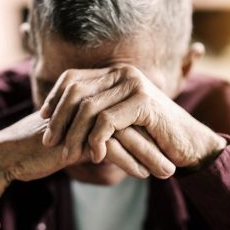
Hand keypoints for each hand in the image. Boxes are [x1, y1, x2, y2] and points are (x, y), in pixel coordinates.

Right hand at [0, 111, 157, 219]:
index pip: (128, 115)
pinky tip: (142, 174)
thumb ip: (100, 135)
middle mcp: (89, 106)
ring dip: (148, 155)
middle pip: (131, 122)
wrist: (13, 152)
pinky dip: (128, 162)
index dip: (149, 132)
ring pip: (125, 135)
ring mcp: (82, 119)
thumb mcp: (77, 137)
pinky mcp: (74, 137)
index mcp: (91, 103)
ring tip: (167, 172)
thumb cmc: (47, 145)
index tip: (166, 148)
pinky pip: (109, 148)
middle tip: (177, 160)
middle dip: (156, 143)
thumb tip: (125, 146)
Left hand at [40, 65, 226, 176]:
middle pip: (76, 91)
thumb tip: (59, 117)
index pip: (73, 78)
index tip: (42, 117)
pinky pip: (107, 121)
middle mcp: (123, 74)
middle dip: (57, 119)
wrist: (187, 142)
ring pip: (88, 108)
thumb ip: (96, 110)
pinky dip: (96, 140)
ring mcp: (134, 85)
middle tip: (49, 142)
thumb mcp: (118, 119)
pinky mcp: (144, 102)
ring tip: (67, 155)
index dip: (54, 97)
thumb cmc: (149, 133)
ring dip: (74, 135)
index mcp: (115, 74)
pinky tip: (95, 156)